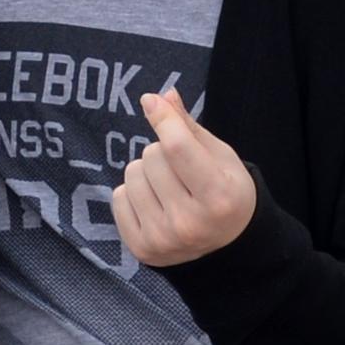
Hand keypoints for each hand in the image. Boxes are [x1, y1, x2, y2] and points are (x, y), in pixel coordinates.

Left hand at [109, 91, 255, 265]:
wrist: (226, 246)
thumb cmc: (225, 192)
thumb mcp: (220, 158)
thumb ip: (189, 127)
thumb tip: (162, 96)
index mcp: (218, 197)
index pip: (178, 149)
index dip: (163, 119)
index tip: (151, 101)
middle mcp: (190, 223)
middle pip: (152, 156)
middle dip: (163, 153)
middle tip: (182, 172)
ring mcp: (163, 239)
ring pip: (132, 174)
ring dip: (146, 173)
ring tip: (168, 188)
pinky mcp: (141, 248)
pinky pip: (118, 197)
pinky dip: (133, 194)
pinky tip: (155, 205)